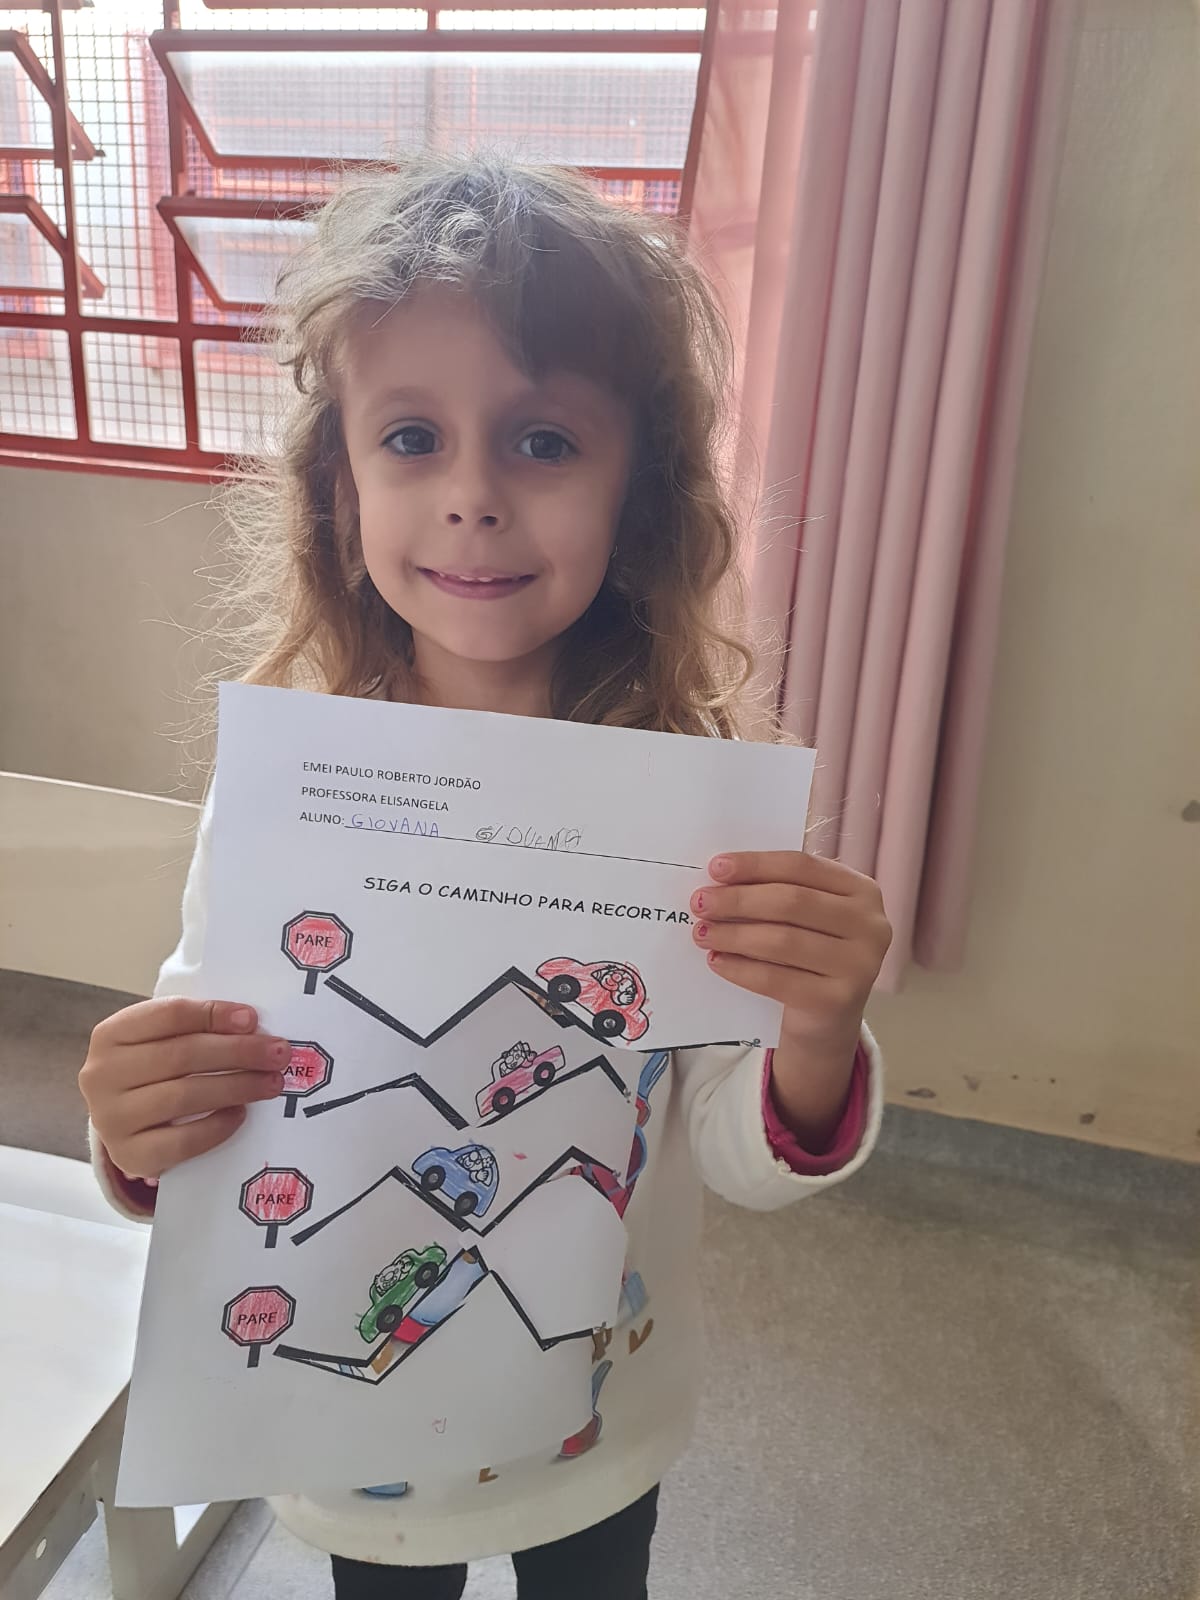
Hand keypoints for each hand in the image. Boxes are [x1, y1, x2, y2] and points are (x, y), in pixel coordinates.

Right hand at [79, 998, 287, 1180]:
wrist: (126, 1121)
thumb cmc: (153, 1071)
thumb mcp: (162, 1041)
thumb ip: (195, 1029)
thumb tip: (252, 1026)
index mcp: (111, 1034)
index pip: (169, 1015)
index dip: (214, 1014)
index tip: (252, 1018)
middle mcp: (102, 1075)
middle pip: (181, 1055)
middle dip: (238, 1052)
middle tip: (277, 1053)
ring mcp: (111, 1118)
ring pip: (183, 1096)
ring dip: (236, 1086)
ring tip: (270, 1083)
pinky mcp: (128, 1156)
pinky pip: (182, 1141)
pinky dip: (217, 1126)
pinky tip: (240, 1114)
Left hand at [691, 852, 890, 1142]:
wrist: (829, 1016)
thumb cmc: (812, 952)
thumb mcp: (807, 915)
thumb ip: (778, 891)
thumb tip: (720, 879)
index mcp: (862, 890)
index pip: (802, 866)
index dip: (756, 864)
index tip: (715, 867)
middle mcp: (870, 925)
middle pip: (792, 902)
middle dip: (739, 900)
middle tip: (701, 902)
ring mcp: (859, 965)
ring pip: (782, 941)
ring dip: (734, 935)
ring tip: (702, 932)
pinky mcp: (838, 1000)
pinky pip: (776, 979)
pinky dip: (740, 968)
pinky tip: (717, 961)